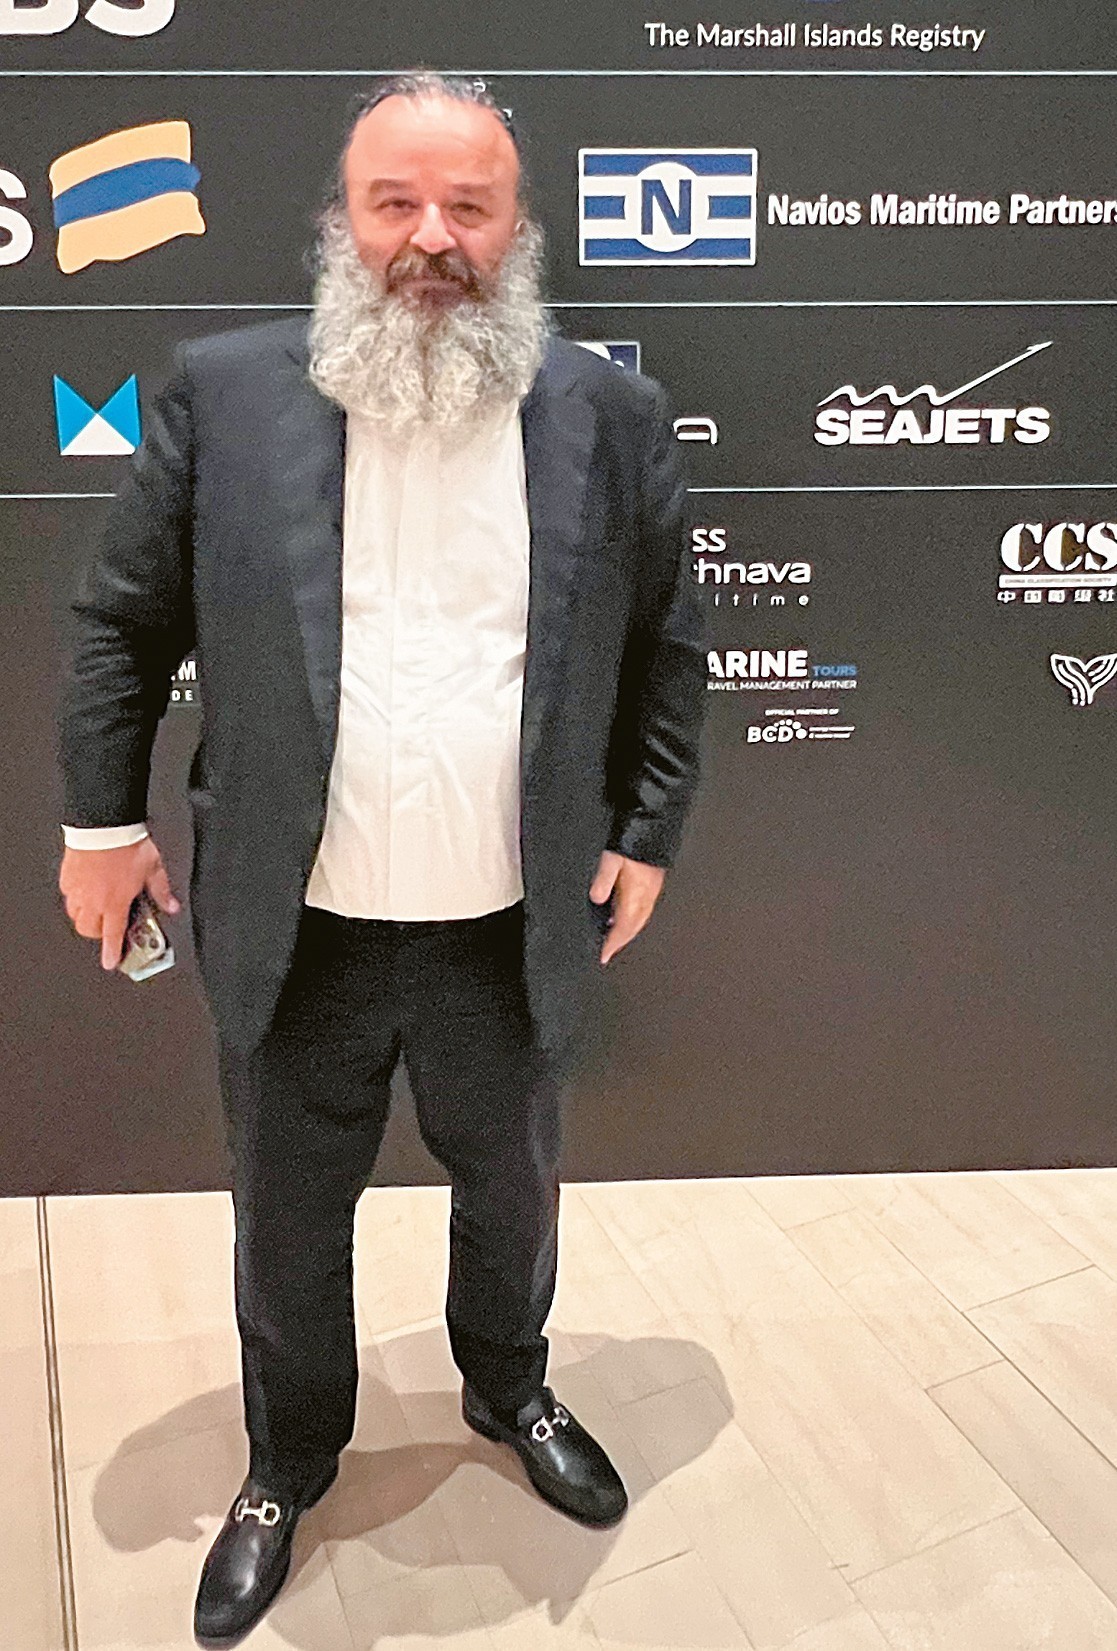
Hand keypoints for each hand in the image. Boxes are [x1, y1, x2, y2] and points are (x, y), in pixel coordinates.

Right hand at [58, 837, 180, 971]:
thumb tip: (172, 906)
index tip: (111, 962)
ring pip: (75, 915)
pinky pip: (68, 895)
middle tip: (109, 926)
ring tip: (98, 907)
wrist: (104, 825)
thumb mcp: (153, 869)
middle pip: (88, 930)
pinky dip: (76, 897)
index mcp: (115, 903)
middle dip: (99, 933)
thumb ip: (161, 891)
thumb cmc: (126, 845)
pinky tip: (86, 888)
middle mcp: (93, 901)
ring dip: (86, 917)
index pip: (112, 936)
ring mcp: (77, 889)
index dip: (112, 952)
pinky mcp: (66, 877)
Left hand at [588, 848, 666, 965]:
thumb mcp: (611, 861)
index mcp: (635, 897)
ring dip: (627, 931)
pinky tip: (626, 913)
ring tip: (615, 936)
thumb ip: (602, 881)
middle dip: (620, 942)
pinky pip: (644, 910)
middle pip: (633, 929)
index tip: (603, 955)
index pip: (622, 929)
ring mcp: (652, 891)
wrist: (654, 828)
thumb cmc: (632, 843)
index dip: (612, 944)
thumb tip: (596, 899)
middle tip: (609, 951)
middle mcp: (646, 898)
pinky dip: (634, 919)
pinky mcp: (655, 883)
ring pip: (640, 921)